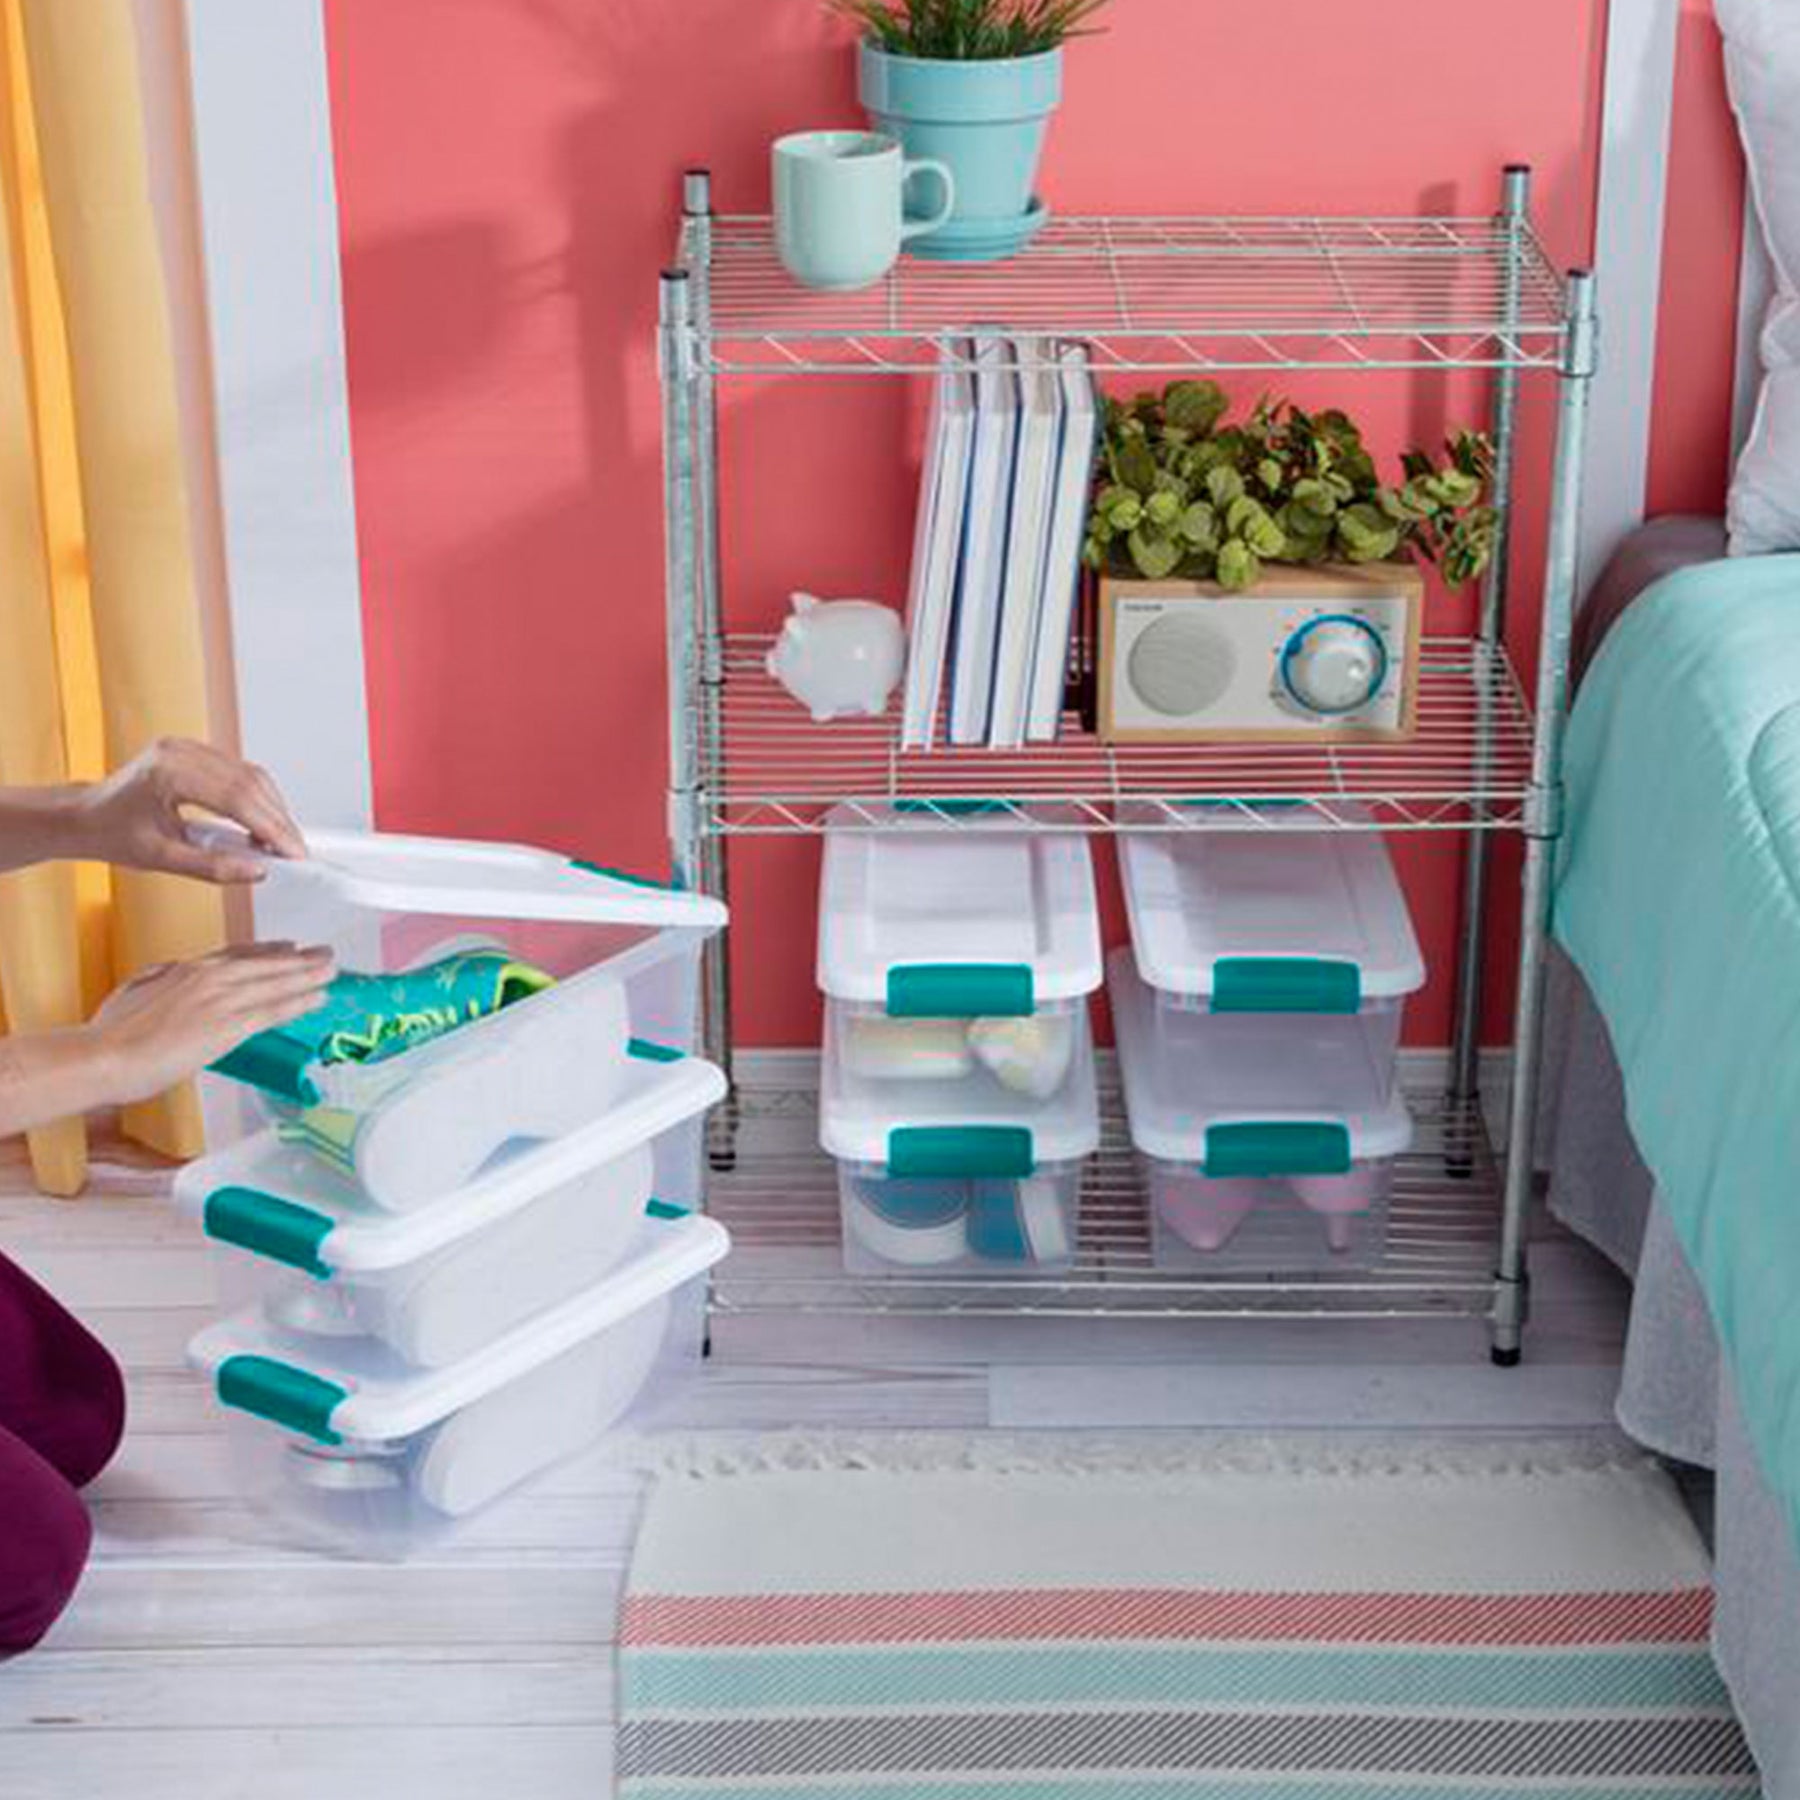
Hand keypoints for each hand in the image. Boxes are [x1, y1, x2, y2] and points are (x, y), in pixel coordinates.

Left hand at [75, 739, 304, 882]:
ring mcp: (188, 747)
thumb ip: (212, 867)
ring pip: (250, 774)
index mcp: (168, 773)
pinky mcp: (194, 752)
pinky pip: (239, 771)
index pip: (237, 799)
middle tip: (294, 851)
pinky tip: (263, 822)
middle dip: (278, 820)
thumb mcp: (160, 859)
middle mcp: (180, 752)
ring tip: (281, 842)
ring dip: (272, 808)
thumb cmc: (111, 834)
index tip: (292, 853)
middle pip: (250, 783)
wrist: (84, 816)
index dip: (271, 828)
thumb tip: (256, 871)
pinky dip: (257, 798)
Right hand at [87, 943, 335, 1105]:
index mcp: (186, 968)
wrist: (105, 1055)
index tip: (288, 947)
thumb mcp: (136, 990)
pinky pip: (273, 1010)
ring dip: (308, 976)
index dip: (267, 951)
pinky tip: (318, 999)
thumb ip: (159, 980)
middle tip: (324, 954)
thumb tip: (167, 974)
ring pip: (275, 983)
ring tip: (332, 971)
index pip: (236, 955)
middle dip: (298, 959)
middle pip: (264, 963)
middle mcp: (208, 977)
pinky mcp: (228, 1026)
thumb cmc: (111, 1033)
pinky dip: (299, 1002)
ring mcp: (220, 1000)